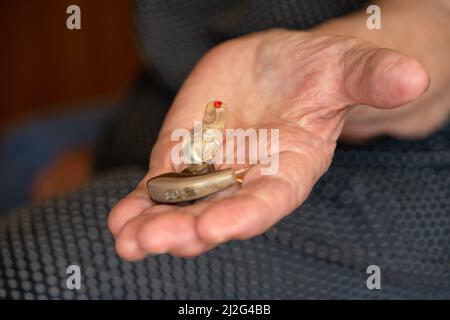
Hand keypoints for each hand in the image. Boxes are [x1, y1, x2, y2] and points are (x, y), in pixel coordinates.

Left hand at [108, 29, 427, 259]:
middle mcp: (249, 179)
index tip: (214, 227)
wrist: (285, 70)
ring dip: (153, 224)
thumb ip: (371, 78)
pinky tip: (119, 218)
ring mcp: (213, 171)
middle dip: (186, 228)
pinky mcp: (185, 155)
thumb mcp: (346, 68)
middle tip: (152, 240)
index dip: (244, 214)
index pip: (269, 200)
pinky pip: (160, 185)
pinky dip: (139, 203)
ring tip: (126, 238)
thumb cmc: (320, 72)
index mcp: (289, 168)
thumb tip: (414, 76)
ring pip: (182, 206)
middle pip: (218, 212)